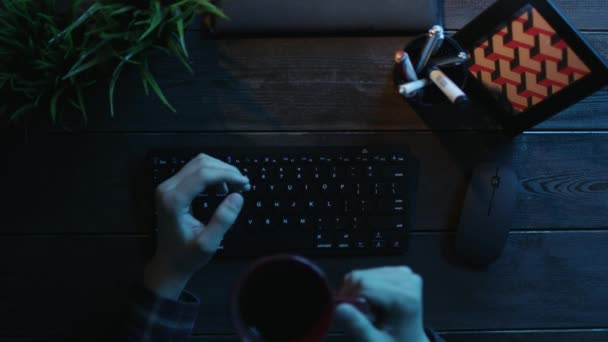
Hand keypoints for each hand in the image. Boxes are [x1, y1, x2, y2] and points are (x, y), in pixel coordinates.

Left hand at [144, 154, 249, 299]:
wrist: (168, 263)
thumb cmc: (187, 256)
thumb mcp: (208, 244)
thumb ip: (222, 220)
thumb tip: (238, 196)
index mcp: (174, 200)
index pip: (203, 175)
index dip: (227, 174)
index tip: (245, 184)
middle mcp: (168, 188)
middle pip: (201, 164)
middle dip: (226, 170)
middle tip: (243, 185)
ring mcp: (168, 186)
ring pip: (199, 163)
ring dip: (220, 170)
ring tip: (236, 186)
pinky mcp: (172, 188)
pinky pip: (195, 171)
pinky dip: (213, 174)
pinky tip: (223, 188)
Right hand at [334, 266, 429, 341]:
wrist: (411, 341)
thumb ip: (359, 326)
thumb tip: (340, 307)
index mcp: (405, 298)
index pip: (364, 285)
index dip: (348, 298)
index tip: (343, 314)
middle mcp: (408, 281)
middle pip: (363, 277)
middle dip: (352, 294)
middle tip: (354, 314)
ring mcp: (405, 274)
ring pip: (364, 273)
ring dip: (358, 290)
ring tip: (366, 310)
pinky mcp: (400, 272)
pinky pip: (370, 272)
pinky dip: (365, 286)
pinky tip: (372, 301)